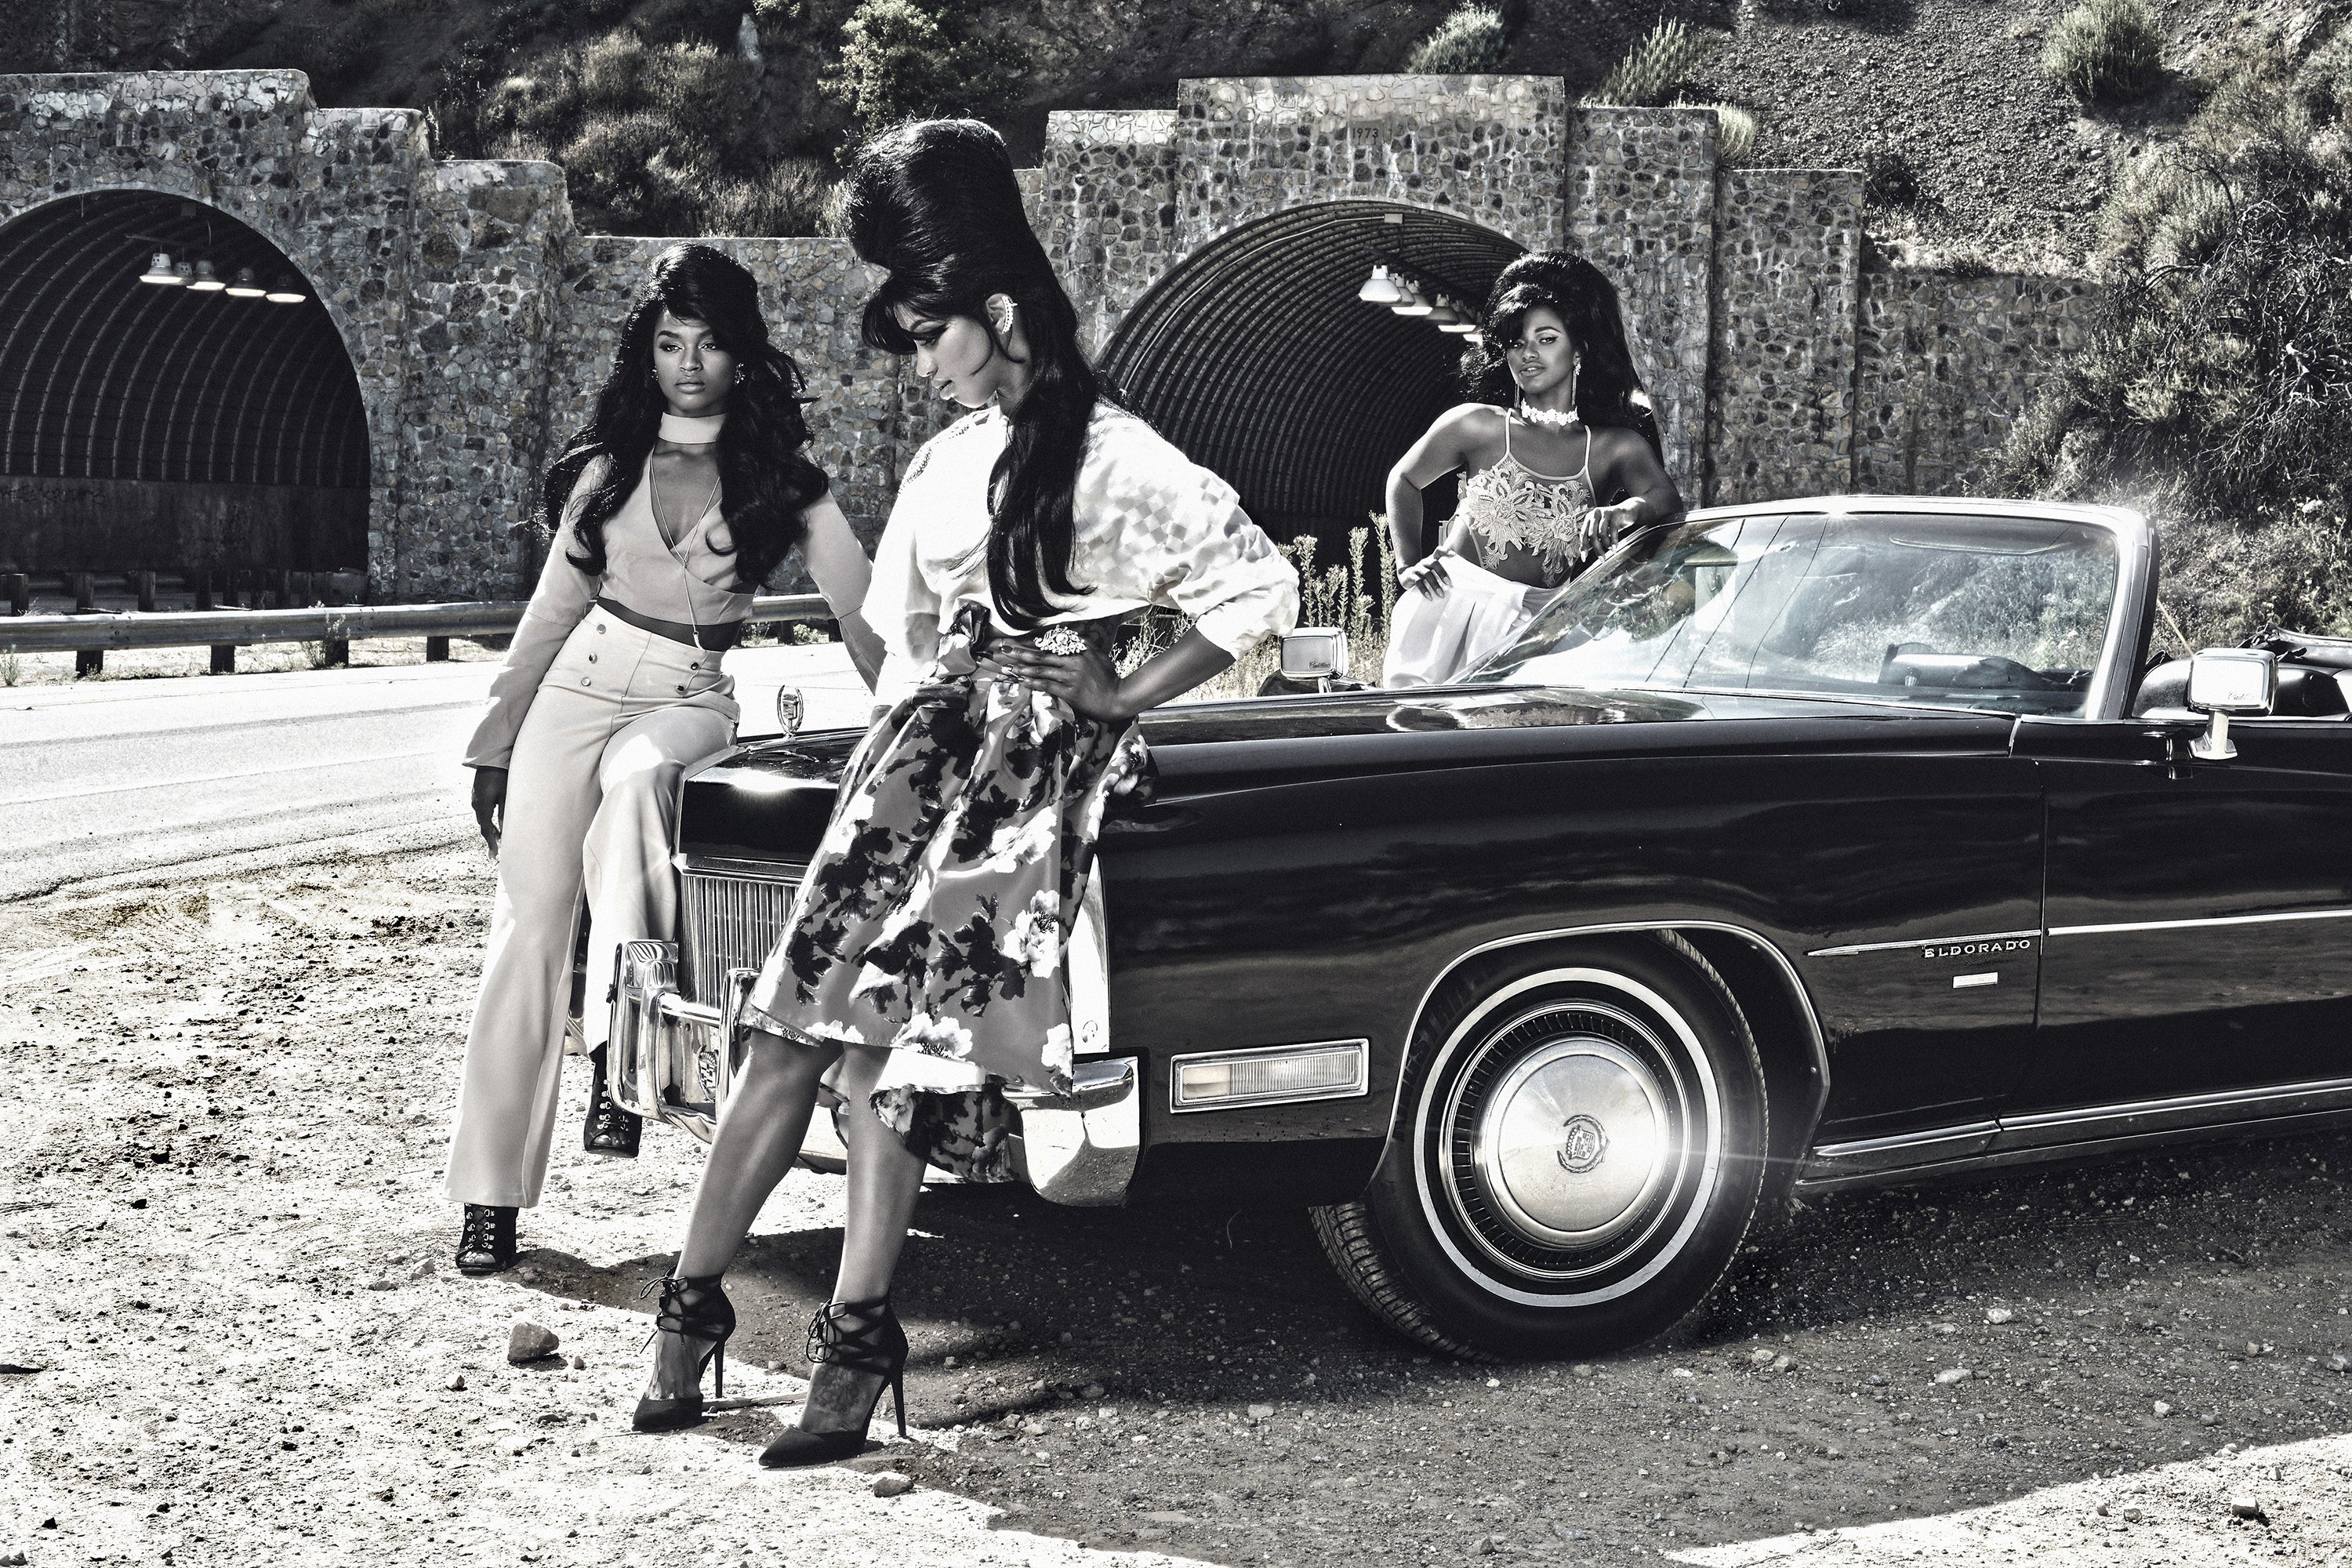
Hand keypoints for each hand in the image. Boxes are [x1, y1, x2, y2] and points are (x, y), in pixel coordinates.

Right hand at [471, 766, 507, 854]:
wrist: (489, 759)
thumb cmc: (500, 775)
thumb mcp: (505, 795)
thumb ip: (505, 813)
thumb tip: (505, 831)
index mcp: (482, 806)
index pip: (487, 830)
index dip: (491, 844)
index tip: (494, 856)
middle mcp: (476, 804)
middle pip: (483, 826)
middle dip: (490, 839)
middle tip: (495, 853)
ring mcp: (475, 799)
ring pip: (483, 820)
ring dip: (490, 830)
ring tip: (498, 841)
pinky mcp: (478, 795)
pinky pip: (482, 812)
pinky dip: (489, 821)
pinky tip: (495, 825)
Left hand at [977, 642, 1132, 723]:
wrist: (1116, 697)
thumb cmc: (1107, 676)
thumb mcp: (1097, 654)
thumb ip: (1081, 644)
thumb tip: (1064, 635)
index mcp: (1079, 651)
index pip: (1050, 645)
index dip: (1031, 643)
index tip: (1016, 641)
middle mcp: (1073, 662)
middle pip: (1041, 656)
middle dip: (1020, 653)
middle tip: (1004, 650)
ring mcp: (1071, 677)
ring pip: (1042, 671)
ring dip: (1023, 669)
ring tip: (1009, 667)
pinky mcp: (1070, 693)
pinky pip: (1048, 686)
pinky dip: (1034, 683)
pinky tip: (1023, 682)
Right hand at [1397, 548, 1451, 599]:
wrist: (1406, 577)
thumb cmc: (1424, 575)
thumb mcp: (1432, 571)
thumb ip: (1441, 572)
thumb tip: (1457, 582)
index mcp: (1431, 559)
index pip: (1438, 551)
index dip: (1445, 551)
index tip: (1454, 555)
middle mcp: (1424, 562)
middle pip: (1434, 563)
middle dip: (1442, 573)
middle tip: (1449, 583)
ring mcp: (1417, 568)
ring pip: (1427, 574)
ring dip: (1435, 585)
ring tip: (1441, 594)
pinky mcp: (1410, 576)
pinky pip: (1418, 582)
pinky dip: (1424, 590)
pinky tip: (1429, 597)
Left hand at [1581, 500, 1642, 557]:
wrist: (1629, 512)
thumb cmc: (1614, 523)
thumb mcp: (1602, 530)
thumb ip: (1593, 539)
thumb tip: (1583, 552)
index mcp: (1589, 518)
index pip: (1583, 534)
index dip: (1583, 547)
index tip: (1584, 558)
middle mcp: (1594, 514)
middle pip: (1592, 535)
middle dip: (1597, 549)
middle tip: (1602, 559)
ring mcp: (1604, 512)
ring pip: (1602, 533)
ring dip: (1606, 544)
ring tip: (1611, 550)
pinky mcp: (1614, 513)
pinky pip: (1613, 529)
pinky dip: (1614, 540)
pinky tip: (1615, 547)